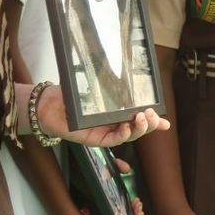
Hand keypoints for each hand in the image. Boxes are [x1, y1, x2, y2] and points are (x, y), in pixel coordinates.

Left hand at [36, 87, 170, 145]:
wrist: (49, 104)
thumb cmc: (70, 95)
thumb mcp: (94, 87)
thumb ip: (109, 85)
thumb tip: (123, 74)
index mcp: (115, 114)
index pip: (138, 118)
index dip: (153, 122)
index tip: (166, 122)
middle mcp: (112, 125)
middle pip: (138, 129)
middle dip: (151, 124)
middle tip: (155, 115)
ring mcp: (104, 133)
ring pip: (129, 135)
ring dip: (140, 128)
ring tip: (144, 117)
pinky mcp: (94, 139)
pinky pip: (113, 140)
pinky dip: (123, 134)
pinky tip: (128, 126)